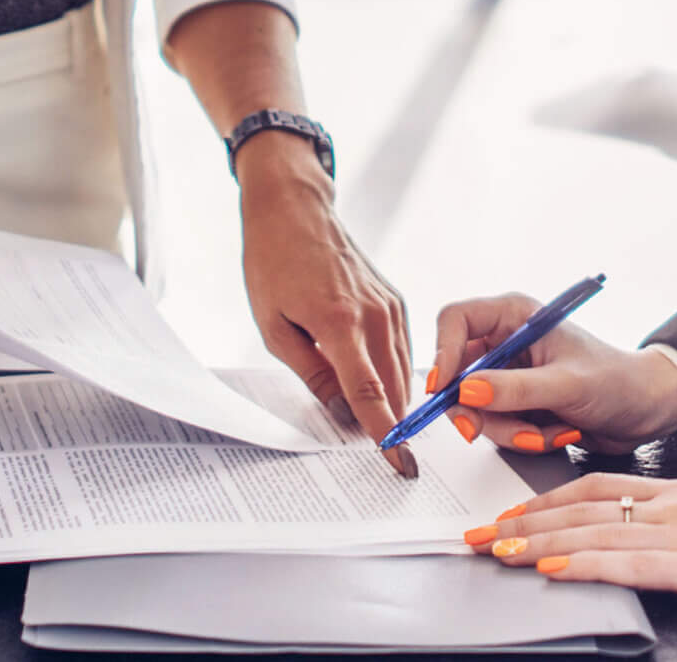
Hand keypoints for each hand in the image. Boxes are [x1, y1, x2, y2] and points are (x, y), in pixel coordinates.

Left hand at [235, 135, 416, 473]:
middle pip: (393, 389)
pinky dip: (395, 373)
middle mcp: (374, 315)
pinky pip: (402, 349)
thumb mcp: (274, 326)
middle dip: (392, 425)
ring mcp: (389, 305)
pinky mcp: (394, 299)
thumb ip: (312, 373)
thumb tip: (340, 411)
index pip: (369, 394)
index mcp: (340, 323)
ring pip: (404, 371)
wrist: (295, 209)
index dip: (385, 435)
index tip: (399, 466)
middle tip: (387, 456)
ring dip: (396, 402)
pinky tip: (380, 387)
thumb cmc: (273, 262)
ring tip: (386, 429)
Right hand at [428, 294, 676, 452]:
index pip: (456, 321)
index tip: (442, 389)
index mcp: (515, 316)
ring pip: (475, 408)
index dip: (442, 352)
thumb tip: (467, 391)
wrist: (646, 413)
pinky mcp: (517, 405)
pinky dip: (522, 438)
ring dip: (508, 430)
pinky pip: (496, 427)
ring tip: (548, 432)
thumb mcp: (567, 385)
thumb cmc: (618, 383)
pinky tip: (555, 433)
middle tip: (481, 431)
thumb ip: (516, 389)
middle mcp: (506, 343)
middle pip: (458, 373)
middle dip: (477, 409)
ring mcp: (510, 376)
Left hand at [463, 473, 676, 601]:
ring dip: (537, 542)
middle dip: (524, 520)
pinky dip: (585, 565)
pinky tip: (552, 568)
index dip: (549, 496)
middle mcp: (670, 508)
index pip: (598, 487)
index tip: (512, 509)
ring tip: (495, 549)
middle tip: (478, 532)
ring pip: (594, 534)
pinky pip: (629, 565)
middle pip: (582, 508)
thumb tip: (665, 527)